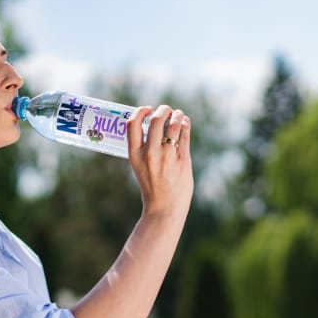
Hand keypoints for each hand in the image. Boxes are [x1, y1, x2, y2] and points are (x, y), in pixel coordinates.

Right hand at [127, 105, 192, 222]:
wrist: (164, 208)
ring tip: (178, 115)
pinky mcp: (183, 160)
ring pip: (174, 124)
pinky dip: (186, 124)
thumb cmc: (151, 187)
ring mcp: (167, 157)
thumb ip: (144, 147)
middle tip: (167, 110)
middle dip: (164, 109)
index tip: (147, 109)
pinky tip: (185, 123)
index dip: (140, 111)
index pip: (132, 124)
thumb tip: (154, 124)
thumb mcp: (139, 166)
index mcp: (134, 155)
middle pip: (156, 119)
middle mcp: (150, 154)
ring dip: (178, 115)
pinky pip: (184, 134)